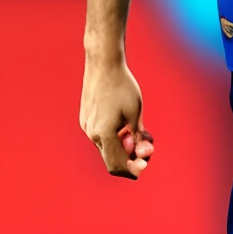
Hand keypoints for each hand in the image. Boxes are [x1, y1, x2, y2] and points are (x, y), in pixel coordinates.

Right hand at [80, 53, 154, 178]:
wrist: (104, 64)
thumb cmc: (123, 86)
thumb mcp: (135, 112)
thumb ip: (136, 136)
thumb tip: (140, 152)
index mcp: (103, 134)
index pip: (116, 165)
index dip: (131, 169)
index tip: (144, 166)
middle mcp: (91, 133)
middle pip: (111, 158)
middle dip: (129, 157)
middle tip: (146, 148)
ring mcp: (86, 126)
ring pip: (106, 146)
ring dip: (122, 145)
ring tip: (138, 131)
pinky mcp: (85, 118)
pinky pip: (100, 135)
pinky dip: (114, 135)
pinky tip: (125, 123)